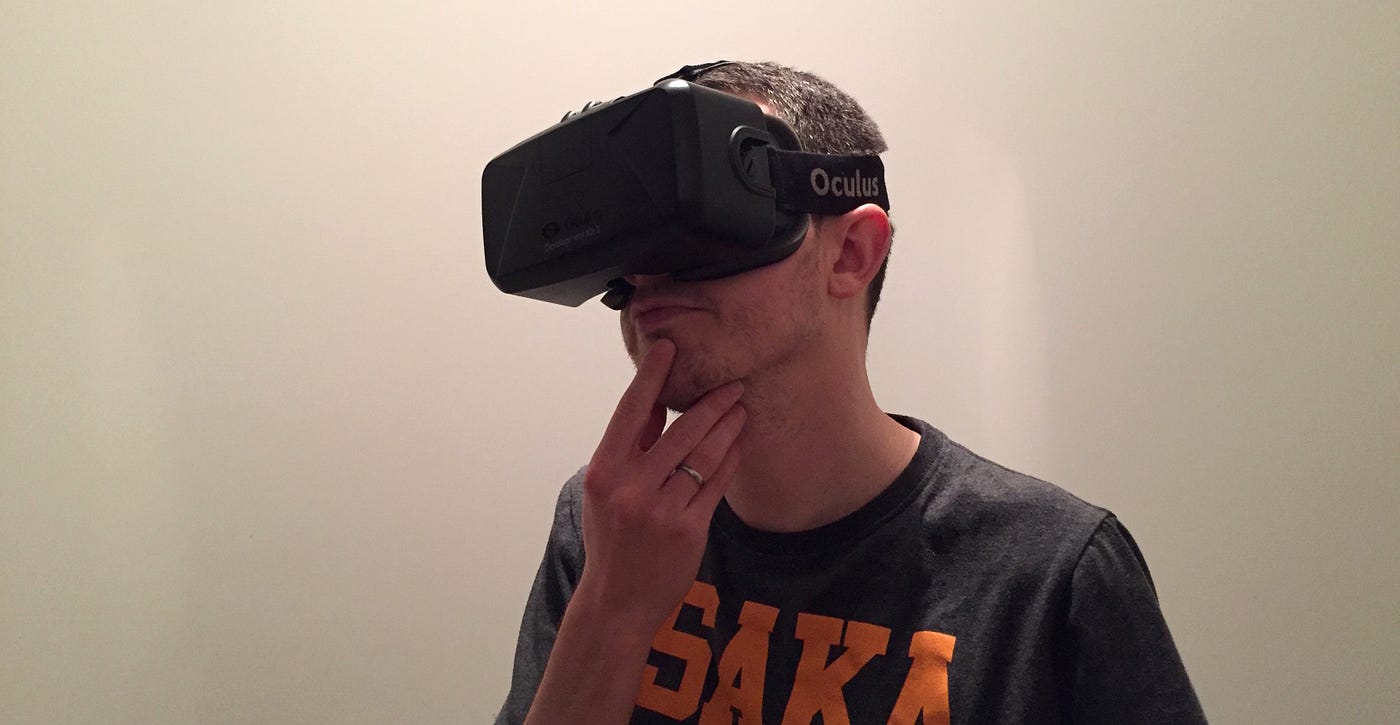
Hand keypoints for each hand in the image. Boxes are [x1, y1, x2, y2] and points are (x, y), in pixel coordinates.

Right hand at [576, 338, 746, 633]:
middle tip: (733, 384)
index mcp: (604, 470)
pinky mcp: (688, 530)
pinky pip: (716, 485)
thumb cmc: (611, 540)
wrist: (616, 600)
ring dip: (728, 427)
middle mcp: (630, 486)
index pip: (631, 412)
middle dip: (713, 403)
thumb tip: (657, 405)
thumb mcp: (604, 491)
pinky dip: (730, 461)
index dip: (651, 376)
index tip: (668, 347)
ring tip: (742, 410)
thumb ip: (629, 449)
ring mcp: (660, 509)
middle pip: (682, 430)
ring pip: (704, 454)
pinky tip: (739, 446)